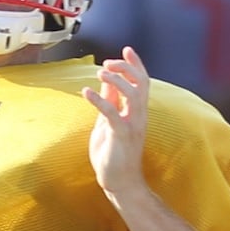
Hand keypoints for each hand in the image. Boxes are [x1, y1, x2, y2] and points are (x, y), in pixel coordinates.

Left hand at [82, 46, 151, 206]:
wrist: (118, 181)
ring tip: (100, 71)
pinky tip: (86, 92)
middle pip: (141, 84)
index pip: (142, 82)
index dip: (136, 65)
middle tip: (107, 62)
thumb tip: (106, 81)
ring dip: (117, 80)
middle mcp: (139, 116)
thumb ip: (110, 102)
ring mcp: (132, 126)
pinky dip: (100, 101)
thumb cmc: (113, 151)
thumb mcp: (109, 122)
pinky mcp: (121, 137)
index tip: (127, 49)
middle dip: (126, 68)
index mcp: (137, 112)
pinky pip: (113, 115)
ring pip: (133, 96)